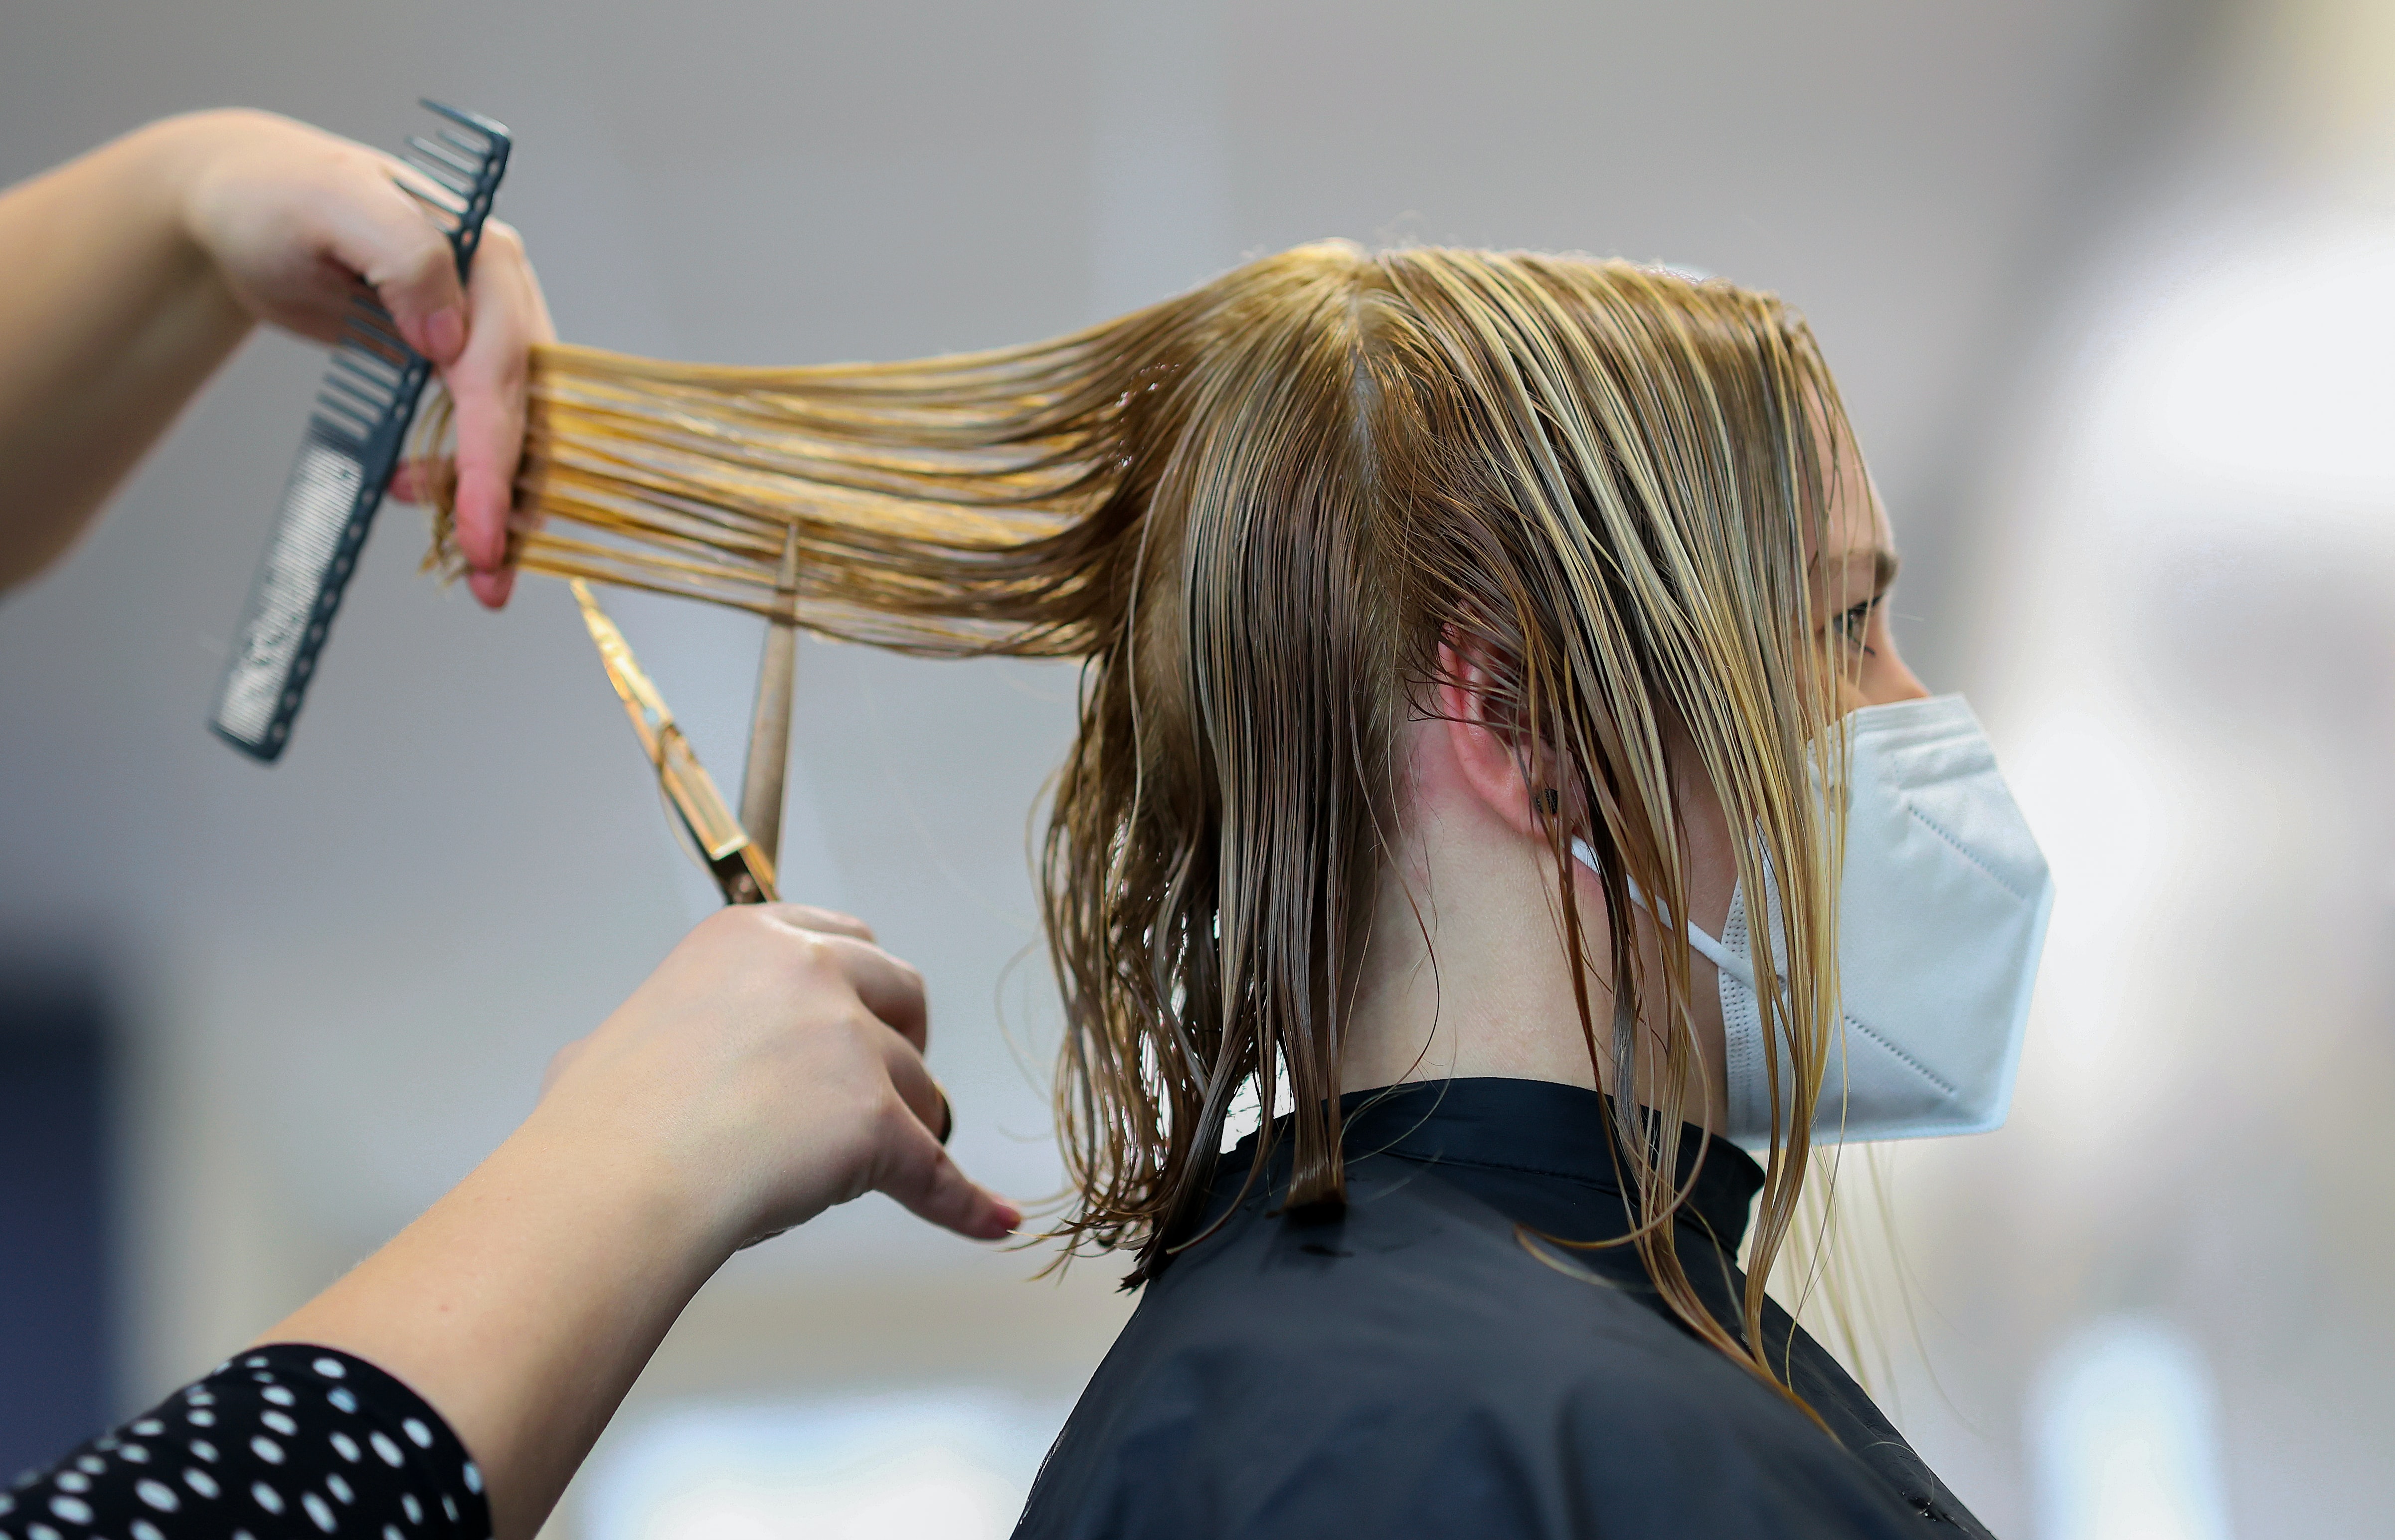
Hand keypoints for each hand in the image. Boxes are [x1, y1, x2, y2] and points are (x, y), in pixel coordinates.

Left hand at [173, 109, 552, 605]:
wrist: (239, 205)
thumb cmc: (275, 196)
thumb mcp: (332, 203)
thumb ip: (406, 254)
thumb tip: (449, 338)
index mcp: (486, 258)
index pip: (501, 369)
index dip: (495, 453)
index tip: (483, 525)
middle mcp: (498, 299)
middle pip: (529, 413)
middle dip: (513, 499)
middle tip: (491, 575)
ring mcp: (480, 335)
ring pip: (516, 434)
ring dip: (500, 503)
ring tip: (472, 562)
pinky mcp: (453, 367)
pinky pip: (481, 434)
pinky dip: (468, 482)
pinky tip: (429, 500)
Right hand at [530, 903, 1018, 1249]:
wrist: (609, 1185)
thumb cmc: (596, 1127)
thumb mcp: (611, 1041)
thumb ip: (649, 1035)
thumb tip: (614, 1059)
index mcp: (749, 939)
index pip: (845, 939)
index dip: (862, 988)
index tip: (861, 1019)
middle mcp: (809, 971)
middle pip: (902, 994)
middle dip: (902, 1039)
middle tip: (879, 1087)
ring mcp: (849, 1043)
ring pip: (920, 1087)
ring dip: (904, 1128)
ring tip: (861, 1174)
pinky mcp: (876, 1121)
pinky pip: (936, 1171)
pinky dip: (962, 1202)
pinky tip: (990, 1220)